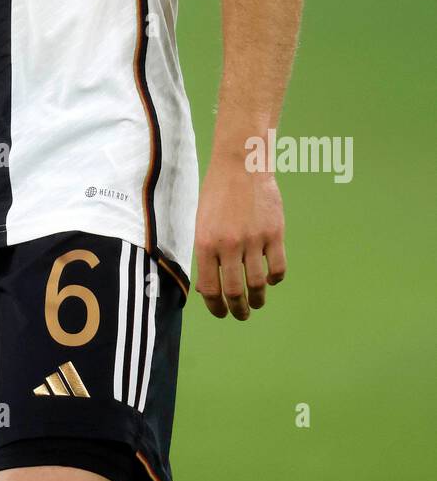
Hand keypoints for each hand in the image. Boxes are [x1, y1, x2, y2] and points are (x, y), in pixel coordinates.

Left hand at [193, 160, 285, 319]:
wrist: (241, 165)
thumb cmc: (217, 195)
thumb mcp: (202, 223)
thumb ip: (205, 255)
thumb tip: (208, 289)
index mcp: (206, 243)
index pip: (211, 288)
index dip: (216, 307)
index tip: (222, 313)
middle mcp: (229, 245)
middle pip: (235, 292)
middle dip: (238, 310)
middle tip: (241, 315)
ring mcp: (254, 239)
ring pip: (258, 284)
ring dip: (258, 299)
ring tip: (257, 302)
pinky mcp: (275, 233)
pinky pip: (278, 268)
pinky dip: (275, 279)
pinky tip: (271, 279)